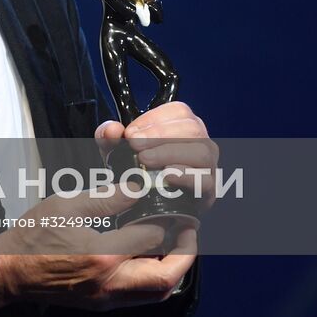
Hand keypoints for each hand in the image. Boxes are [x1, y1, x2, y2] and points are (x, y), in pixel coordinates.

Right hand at [0, 185, 196, 310]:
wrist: (9, 271)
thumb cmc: (32, 236)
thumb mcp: (67, 205)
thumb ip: (107, 197)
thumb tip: (138, 187)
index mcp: (101, 255)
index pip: (152, 238)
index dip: (166, 220)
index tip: (170, 205)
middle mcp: (109, 283)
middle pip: (166, 278)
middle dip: (186, 254)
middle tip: (189, 231)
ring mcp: (107, 298)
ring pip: (157, 292)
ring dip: (173, 269)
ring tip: (175, 244)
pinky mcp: (102, 303)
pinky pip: (141, 297)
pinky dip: (155, 279)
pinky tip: (150, 257)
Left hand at [97, 101, 218, 209]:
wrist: (142, 205)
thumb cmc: (135, 171)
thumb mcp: (117, 151)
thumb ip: (109, 137)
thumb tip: (112, 129)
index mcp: (182, 126)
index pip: (178, 111)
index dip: (154, 119)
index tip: (131, 133)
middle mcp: (200, 143)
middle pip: (192, 128)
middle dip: (161, 135)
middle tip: (135, 145)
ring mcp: (207, 167)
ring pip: (201, 152)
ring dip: (171, 153)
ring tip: (145, 160)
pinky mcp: (207, 192)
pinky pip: (205, 181)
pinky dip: (186, 176)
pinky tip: (167, 176)